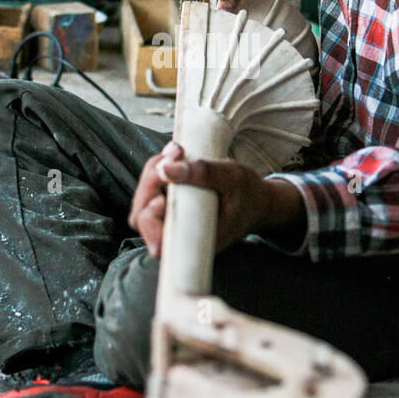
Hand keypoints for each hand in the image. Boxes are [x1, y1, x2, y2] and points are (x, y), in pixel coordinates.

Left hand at [129, 141, 304, 258]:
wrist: (257, 200)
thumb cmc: (248, 194)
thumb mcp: (233, 177)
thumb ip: (203, 173)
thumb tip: (166, 168)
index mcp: (196, 240)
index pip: (157, 244)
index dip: (150, 222)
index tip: (162, 199)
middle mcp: (179, 235)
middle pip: (141, 218)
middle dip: (149, 183)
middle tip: (172, 157)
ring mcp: (172, 221)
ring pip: (143, 201)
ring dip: (153, 173)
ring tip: (177, 152)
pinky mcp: (170, 207)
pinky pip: (152, 190)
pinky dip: (159, 169)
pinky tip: (176, 155)